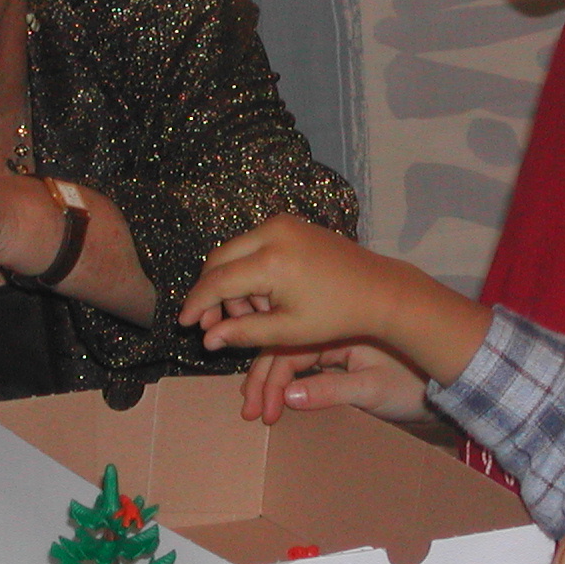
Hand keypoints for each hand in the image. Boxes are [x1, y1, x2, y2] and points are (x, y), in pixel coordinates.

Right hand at [182, 215, 417, 348]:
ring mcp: (283, 223)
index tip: (185, 324)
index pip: (217, 281)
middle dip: (213, 293)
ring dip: (233, 283)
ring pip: (235, 252)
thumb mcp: (288, 331)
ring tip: (253, 316)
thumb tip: (207, 339)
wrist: (379, 290)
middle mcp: (273, 232)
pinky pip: (254, 244)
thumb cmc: (338, 315)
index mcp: (272, 260)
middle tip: (214, 324)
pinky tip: (265, 298)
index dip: (197, 304)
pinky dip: (250, 270)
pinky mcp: (291, 223)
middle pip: (219, 259)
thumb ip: (243, 333)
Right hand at [238, 342, 431, 424]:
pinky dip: (284, 372)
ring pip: (287, 350)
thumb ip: (330, 392)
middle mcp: (332, 327)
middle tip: (248, 410)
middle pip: (281, 347)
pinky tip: (273, 389)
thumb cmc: (412, 383)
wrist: (445, 371)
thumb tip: (287, 398)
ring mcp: (334, 335)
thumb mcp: (371, 390)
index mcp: (338, 331)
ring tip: (252, 405)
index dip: (270, 384)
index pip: (289, 353)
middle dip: (261, 380)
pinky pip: (301, 353)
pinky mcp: (339, 345)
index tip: (261, 412)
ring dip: (267, 377)